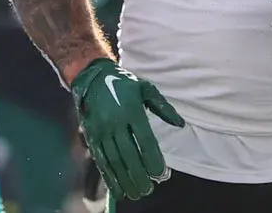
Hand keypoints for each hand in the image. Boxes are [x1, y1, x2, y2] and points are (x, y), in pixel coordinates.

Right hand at [70, 59, 184, 200]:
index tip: (161, 174)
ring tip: (136, 193)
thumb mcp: (147, 89)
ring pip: (114, 160)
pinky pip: (100, 160)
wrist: (93, 78)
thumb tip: (180, 124)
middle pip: (128, 154)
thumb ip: (164, 108)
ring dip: (124, 179)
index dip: (152, 159)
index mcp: (132, 111)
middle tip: (149, 190)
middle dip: (139, 175)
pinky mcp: (91, 137)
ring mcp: (101, 131)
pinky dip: (109, 176)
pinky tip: (117, 188)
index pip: (144, 140)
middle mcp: (115, 123)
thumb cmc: (125, 84)